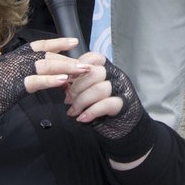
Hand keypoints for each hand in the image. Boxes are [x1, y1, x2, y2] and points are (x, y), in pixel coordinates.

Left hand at [29, 41, 154, 165]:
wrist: (120, 125)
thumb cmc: (101, 106)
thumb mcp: (89, 90)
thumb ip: (79, 83)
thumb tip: (62, 81)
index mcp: (106, 69)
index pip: (95, 58)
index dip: (81, 65)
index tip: (68, 76)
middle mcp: (115, 76)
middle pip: (95, 73)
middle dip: (76, 87)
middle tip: (67, 99)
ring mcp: (120, 90)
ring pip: (99, 89)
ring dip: (81, 101)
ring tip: (73, 111)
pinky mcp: (122, 104)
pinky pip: (106, 104)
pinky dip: (91, 112)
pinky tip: (82, 118)